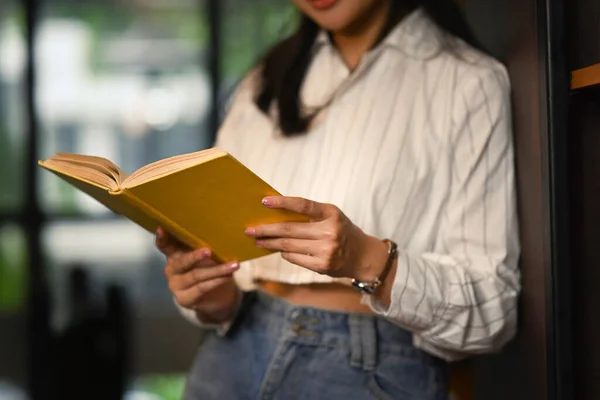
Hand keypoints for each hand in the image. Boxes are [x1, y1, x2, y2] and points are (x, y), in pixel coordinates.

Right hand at [156, 227, 239, 321]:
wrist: (218, 297)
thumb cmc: (210, 268)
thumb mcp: (206, 256)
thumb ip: (204, 246)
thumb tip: (218, 234)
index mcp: (174, 255)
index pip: (165, 246)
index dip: (162, 238)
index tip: (161, 229)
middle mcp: (171, 270)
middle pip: (181, 262)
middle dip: (195, 256)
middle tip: (208, 251)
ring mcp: (175, 285)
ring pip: (196, 275)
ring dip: (216, 270)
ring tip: (233, 265)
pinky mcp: (184, 299)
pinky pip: (202, 288)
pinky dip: (217, 281)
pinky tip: (228, 276)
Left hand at [245, 197, 387, 280]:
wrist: (363, 256)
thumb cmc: (342, 231)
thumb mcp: (331, 216)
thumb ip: (309, 215)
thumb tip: (276, 214)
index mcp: (331, 213)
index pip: (303, 205)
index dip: (282, 202)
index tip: (264, 201)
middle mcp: (329, 231)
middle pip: (289, 229)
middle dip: (266, 230)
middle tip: (250, 230)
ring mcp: (326, 250)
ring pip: (289, 246)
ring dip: (270, 243)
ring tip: (258, 240)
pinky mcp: (322, 266)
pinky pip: (294, 258)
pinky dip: (284, 253)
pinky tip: (278, 249)